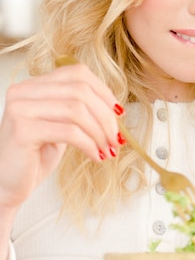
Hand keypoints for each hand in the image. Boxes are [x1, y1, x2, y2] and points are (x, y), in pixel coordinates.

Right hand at [0, 62, 122, 211]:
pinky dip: (89, 144)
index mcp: (33, 85)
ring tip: (108, 149)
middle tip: (117, 138)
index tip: (118, 113)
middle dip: (106, 116)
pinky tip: (95, 156)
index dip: (103, 91)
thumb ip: (78, 110)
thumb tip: (114, 108)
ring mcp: (21, 108)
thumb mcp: (59, 126)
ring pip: (77, 110)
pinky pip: (69, 131)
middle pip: (80, 91)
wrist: (6, 185)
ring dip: (100, 132)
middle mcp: (24, 91)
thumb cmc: (33, 157)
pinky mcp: (23, 130)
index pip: (77, 73)